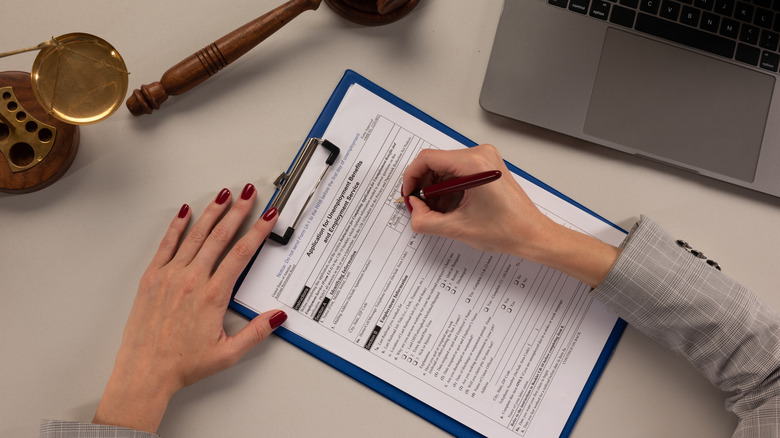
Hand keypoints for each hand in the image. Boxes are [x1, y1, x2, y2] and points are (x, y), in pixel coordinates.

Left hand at [93, 184, 286, 432]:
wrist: (145, 371)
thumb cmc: (182, 364)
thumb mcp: (228, 353)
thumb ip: (257, 332)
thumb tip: (278, 316)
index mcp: (212, 296)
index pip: (241, 254)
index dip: (257, 232)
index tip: (268, 217)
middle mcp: (191, 280)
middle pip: (220, 236)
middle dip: (238, 212)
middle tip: (249, 195)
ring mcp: (170, 276)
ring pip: (195, 235)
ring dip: (211, 212)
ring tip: (224, 195)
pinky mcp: (152, 278)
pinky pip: (166, 244)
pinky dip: (177, 226)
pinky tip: (185, 212)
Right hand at [401, 145, 620, 286]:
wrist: (532, 235)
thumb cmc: (507, 230)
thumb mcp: (458, 228)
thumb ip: (426, 220)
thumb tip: (413, 209)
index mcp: (474, 164)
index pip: (427, 159)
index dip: (411, 177)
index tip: (408, 194)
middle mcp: (480, 155)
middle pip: (436, 162)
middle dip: (424, 186)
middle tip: (421, 207)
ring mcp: (485, 160)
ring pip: (445, 168)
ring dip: (436, 189)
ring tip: (438, 212)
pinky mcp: (487, 167)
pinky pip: (457, 172)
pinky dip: (448, 189)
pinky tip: (450, 208)